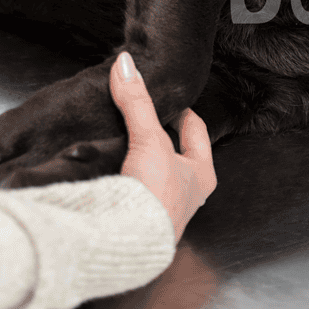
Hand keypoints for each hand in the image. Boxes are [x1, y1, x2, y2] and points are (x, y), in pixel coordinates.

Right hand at [110, 52, 216, 238]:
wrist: (125, 244)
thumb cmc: (152, 198)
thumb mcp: (148, 140)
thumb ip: (136, 102)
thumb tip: (126, 64)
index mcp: (202, 174)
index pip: (194, 130)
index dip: (180, 111)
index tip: (165, 97)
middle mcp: (187, 194)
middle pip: (173, 151)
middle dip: (157, 134)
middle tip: (141, 115)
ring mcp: (162, 209)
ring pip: (152, 172)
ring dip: (137, 157)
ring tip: (120, 137)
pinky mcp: (137, 221)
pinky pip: (131, 190)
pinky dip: (121, 176)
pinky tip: (106, 168)